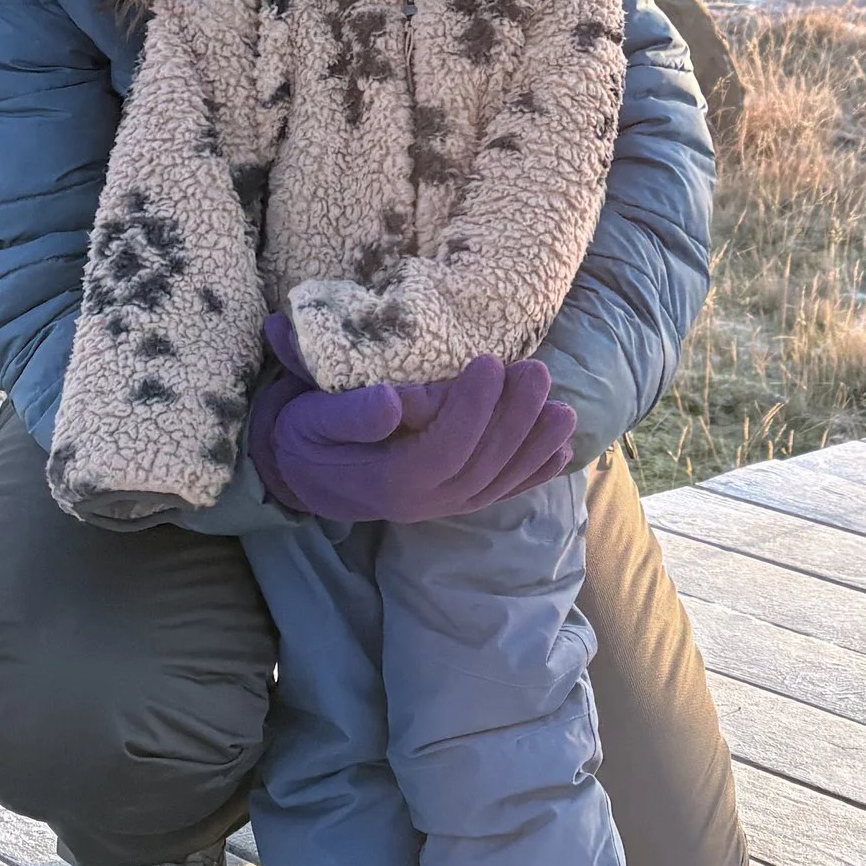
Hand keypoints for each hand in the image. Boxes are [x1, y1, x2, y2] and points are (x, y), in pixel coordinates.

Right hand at [248, 317, 575, 520]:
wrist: (302, 473)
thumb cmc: (307, 435)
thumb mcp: (310, 419)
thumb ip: (349, 414)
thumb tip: (393, 405)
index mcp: (391, 480)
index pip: (445, 449)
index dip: (472, 408)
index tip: (489, 362)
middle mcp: (425, 501)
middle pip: (482, 463)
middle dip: (515, 418)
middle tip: (537, 372)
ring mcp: (444, 504)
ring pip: (500, 480)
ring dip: (535, 445)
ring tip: (563, 408)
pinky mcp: (455, 498)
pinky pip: (501, 490)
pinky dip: (534, 472)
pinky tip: (561, 449)